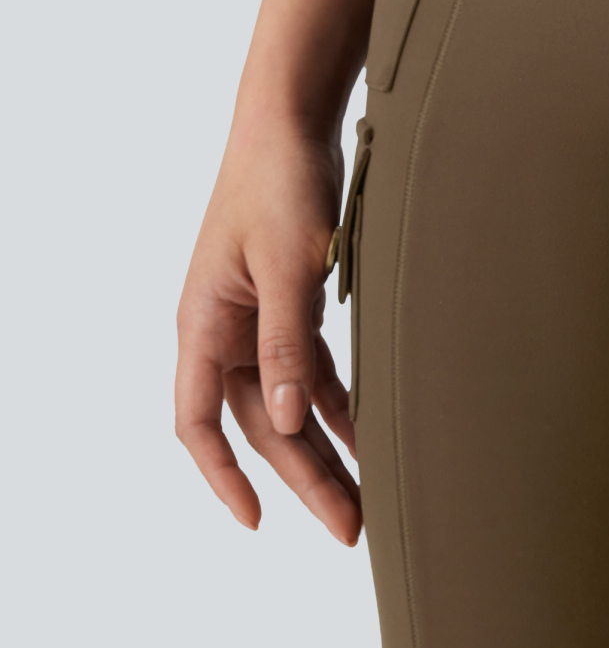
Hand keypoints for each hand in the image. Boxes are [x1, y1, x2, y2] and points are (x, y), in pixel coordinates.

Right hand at [175, 119, 360, 543]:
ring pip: (291, 403)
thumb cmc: (279, 181)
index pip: (198, 423)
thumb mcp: (287, 264)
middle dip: (303, 478)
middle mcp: (224, 331)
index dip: (223, 478)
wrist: (294, 121)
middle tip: (349, 526)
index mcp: (204, 325)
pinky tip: (372, 434)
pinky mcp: (293, 303)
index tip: (257, 522)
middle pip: (259, 425)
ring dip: (327, 447)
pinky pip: (313, 370)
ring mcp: (258, 319)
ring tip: (368, 496)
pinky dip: (341, 402)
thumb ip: (287, 341)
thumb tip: (286, 419)